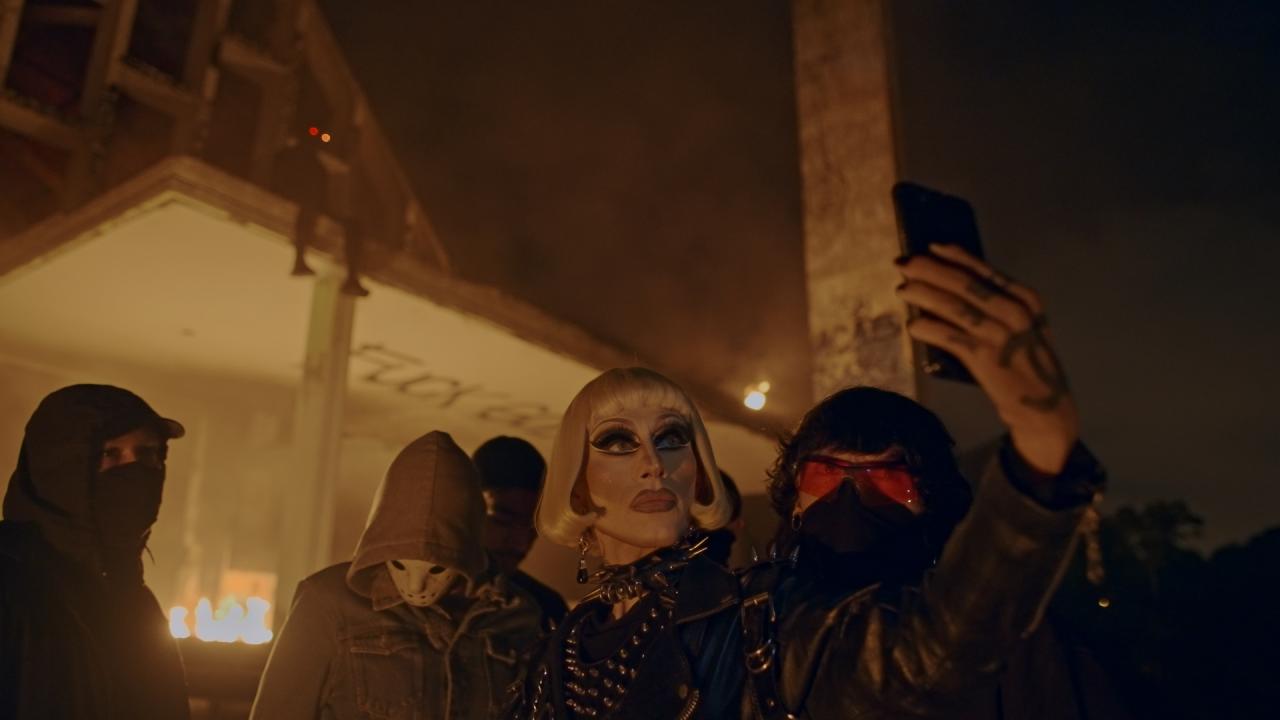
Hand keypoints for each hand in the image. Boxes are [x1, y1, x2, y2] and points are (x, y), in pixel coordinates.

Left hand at [895, 244, 1078, 474]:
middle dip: (930, 270)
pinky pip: (949, 337)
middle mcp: (1014, 311)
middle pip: (963, 283)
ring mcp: (1000, 334)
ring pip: (953, 306)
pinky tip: (913, 326)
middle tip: (903, 264)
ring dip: (923, 295)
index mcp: (1024, 298)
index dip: (954, 256)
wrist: (1045, 406)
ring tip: (902, 290)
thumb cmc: (1026, 362)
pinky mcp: (985, 357)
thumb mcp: (1022, 325)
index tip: (931, 246)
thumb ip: (995, 304)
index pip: (983, 270)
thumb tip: (952, 283)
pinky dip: (928, 328)